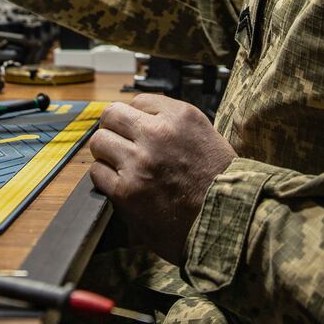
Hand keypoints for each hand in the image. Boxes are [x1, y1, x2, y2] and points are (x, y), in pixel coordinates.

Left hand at [87, 94, 236, 265]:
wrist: (226, 222)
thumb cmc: (219, 183)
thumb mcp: (204, 135)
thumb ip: (173, 123)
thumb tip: (140, 117)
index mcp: (180, 116)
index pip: (138, 101)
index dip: (136, 118)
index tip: (138, 132)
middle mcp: (158, 133)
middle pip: (112, 115)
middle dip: (114, 130)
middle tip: (121, 146)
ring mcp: (140, 161)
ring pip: (99, 141)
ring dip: (107, 154)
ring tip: (120, 167)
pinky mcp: (127, 190)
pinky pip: (97, 172)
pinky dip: (105, 178)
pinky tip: (121, 185)